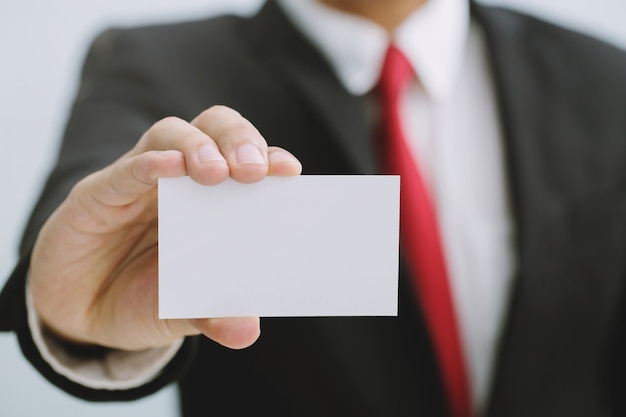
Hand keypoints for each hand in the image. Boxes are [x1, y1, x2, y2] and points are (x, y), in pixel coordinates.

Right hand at [28, 105, 301, 350]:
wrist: (83, 313)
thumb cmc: (146, 298)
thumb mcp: (184, 311)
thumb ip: (214, 314)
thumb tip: (247, 329)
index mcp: (214, 200)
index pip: (247, 161)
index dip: (269, 159)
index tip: (289, 171)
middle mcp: (182, 181)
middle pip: (215, 130)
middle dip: (238, 141)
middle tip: (253, 170)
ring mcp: (140, 181)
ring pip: (172, 134)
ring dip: (197, 147)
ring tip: (216, 173)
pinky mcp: (99, 193)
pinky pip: (125, 169)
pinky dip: (149, 164)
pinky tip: (167, 167)